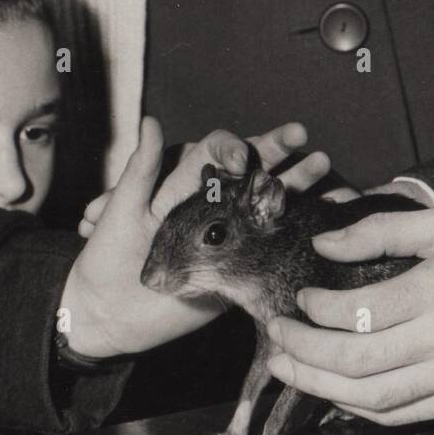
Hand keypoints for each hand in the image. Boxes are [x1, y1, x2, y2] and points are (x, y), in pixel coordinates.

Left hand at [60, 118, 330, 357]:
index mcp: (184, 183)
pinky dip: (298, 227)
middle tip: (301, 135)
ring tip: (322, 164)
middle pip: (251, 168)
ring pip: (269, 202)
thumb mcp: (122, 209)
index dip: (232, 148)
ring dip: (296, 181)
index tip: (242, 159)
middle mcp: (212, 204)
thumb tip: (150, 119)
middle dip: (277, 149)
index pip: (216, 151)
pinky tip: (326, 210)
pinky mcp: (239, 268)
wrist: (108, 314)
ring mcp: (230, 236)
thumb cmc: (107, 257)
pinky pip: (272, 246)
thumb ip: (141, 168)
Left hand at [264, 208, 433, 423]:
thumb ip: (381, 230)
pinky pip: (398, 414)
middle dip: (304, 353)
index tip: (300, 299)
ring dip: (319, 386)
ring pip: (371, 398)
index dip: (318, 310)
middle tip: (274, 337)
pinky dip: (357, 406)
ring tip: (287, 368)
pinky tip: (332, 390)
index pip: (360, 313)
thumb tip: (324, 244)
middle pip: (357, 362)